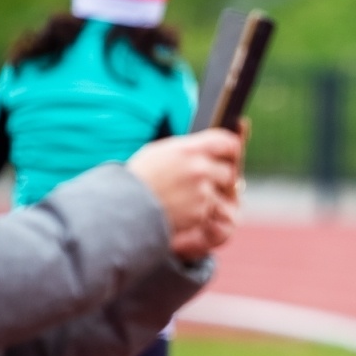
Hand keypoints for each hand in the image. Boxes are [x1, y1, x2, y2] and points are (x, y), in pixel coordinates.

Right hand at [127, 129, 241, 262]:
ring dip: (210, 195)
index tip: (230, 153)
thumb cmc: (139, 178)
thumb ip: (189, 148)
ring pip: (221, 193)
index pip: (227, 142)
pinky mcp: (200, 212)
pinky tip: (181, 208)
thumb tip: (212, 145)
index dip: (231, 149)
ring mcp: (201, 192)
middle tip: (206, 181)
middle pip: (229, 170)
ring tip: (185, 195)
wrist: (124, 208)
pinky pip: (210, 210)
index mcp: (187, 150)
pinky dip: (201, 210)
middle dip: (221, 177)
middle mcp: (198, 169)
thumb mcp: (160, 152)